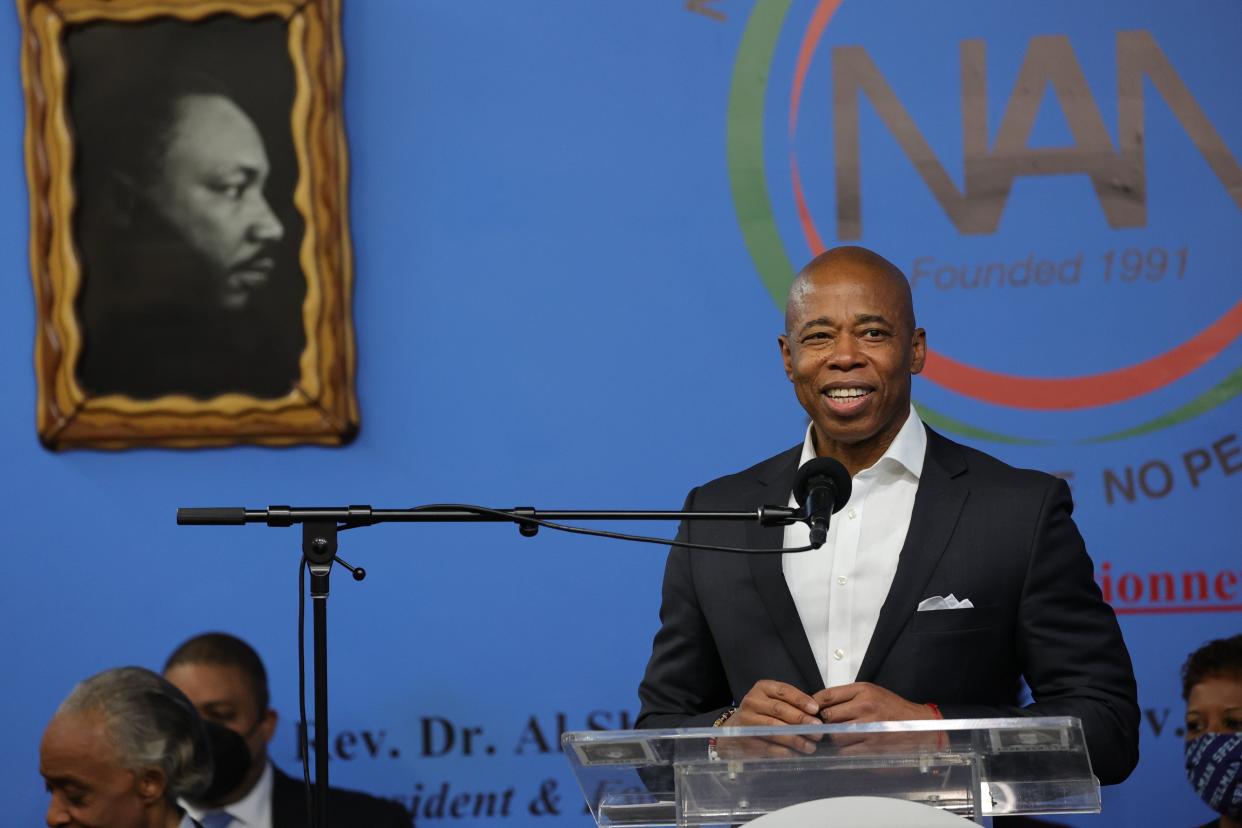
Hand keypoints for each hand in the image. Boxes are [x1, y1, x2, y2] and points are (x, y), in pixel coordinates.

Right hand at [717, 680, 823, 755]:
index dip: (800, 700)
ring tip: (810, 746)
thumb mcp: (773, 701)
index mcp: (762, 688)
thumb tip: (816, 716)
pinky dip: (783, 751)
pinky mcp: (745, 738)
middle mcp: (752, 701)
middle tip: (817, 730)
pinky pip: (767, 745)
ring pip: (774, 729)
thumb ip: (792, 704)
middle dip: (801, 720)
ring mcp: (747, 721)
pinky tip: (795, 754)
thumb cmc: (762, 713)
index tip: (815, 709)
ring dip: (794, 738)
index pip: (783, 691)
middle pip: (779, 709)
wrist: (735, 728)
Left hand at [812, 683, 940, 754]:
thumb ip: (848, 696)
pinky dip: (845, 751)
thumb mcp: (872, 692)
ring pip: (836, 736)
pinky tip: (851, 747)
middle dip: (825, 723)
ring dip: (835, 739)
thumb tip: (820, 703)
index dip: (815, 705)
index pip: (828, 696)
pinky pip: (846, 751)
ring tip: (842, 737)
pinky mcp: (872, 748)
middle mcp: (865, 708)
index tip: (813, 711)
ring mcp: (869, 729)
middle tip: (829, 726)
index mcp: (863, 691)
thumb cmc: (894, 709)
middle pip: (829, 717)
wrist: (921, 727)